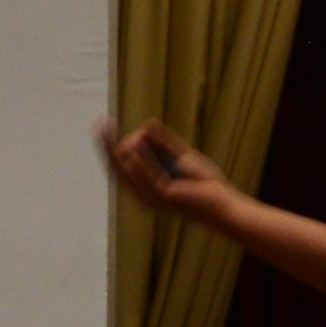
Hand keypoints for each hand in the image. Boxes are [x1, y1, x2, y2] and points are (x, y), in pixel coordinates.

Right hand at [96, 117, 234, 221]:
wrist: (222, 204)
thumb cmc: (203, 183)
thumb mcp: (180, 156)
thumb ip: (163, 142)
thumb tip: (147, 124)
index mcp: (143, 188)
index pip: (117, 165)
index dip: (106, 144)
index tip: (103, 122)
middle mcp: (141, 195)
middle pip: (115, 166)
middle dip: (107, 144)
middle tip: (104, 122)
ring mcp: (150, 197)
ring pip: (128, 168)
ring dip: (132, 146)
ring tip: (142, 134)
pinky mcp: (162, 196)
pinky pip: (145, 176)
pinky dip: (140, 160)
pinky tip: (136, 144)